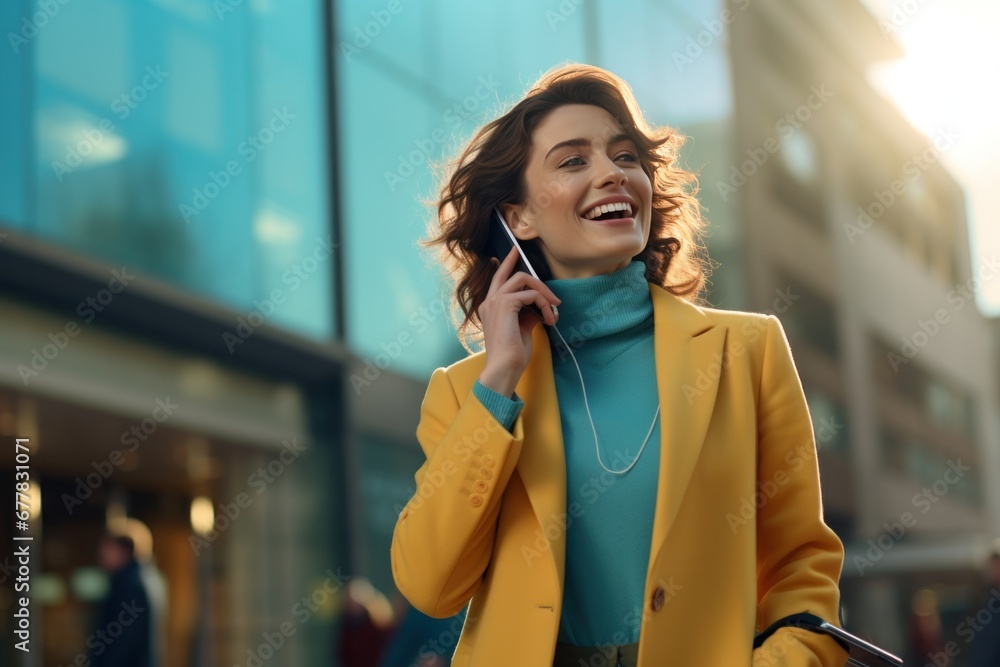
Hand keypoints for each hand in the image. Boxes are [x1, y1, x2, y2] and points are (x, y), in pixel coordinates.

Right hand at [477, 246, 560, 395]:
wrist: (504, 366)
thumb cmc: (512, 354)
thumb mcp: (521, 329)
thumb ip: (527, 313)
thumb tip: (540, 306)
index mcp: (489, 308)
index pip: (498, 279)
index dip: (506, 263)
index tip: (515, 251)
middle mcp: (489, 301)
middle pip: (511, 274)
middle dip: (534, 277)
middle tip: (551, 293)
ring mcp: (495, 301)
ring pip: (522, 279)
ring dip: (543, 292)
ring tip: (554, 308)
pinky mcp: (505, 304)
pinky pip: (530, 294)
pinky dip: (544, 304)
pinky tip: (549, 319)